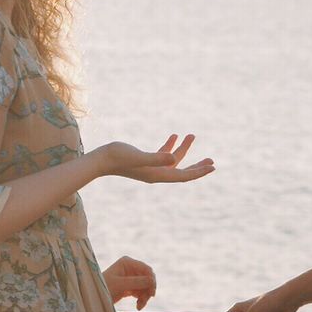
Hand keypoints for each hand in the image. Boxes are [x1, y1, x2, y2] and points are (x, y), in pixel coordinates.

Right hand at [95, 134, 214, 183]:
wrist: (99, 160)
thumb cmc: (117, 157)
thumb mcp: (138, 156)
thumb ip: (156, 158)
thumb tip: (174, 159)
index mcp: (157, 174)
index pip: (183, 175)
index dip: (199, 172)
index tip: (212, 167)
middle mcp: (156, 174)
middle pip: (182, 172)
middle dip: (197, 166)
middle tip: (212, 161)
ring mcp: (150, 168)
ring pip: (173, 161)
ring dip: (183, 149)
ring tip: (192, 136)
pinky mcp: (145, 161)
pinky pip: (162, 155)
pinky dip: (170, 146)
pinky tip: (174, 136)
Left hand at [102, 255, 156, 309]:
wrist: (93, 298)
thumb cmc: (103, 288)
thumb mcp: (120, 284)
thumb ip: (136, 282)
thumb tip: (152, 280)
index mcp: (127, 263)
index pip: (146, 269)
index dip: (151, 279)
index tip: (152, 292)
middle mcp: (130, 268)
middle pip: (147, 278)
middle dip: (148, 289)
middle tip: (147, 300)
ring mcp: (130, 278)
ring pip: (145, 287)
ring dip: (145, 296)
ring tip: (140, 306)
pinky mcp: (129, 287)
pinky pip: (141, 292)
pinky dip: (141, 299)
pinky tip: (138, 305)